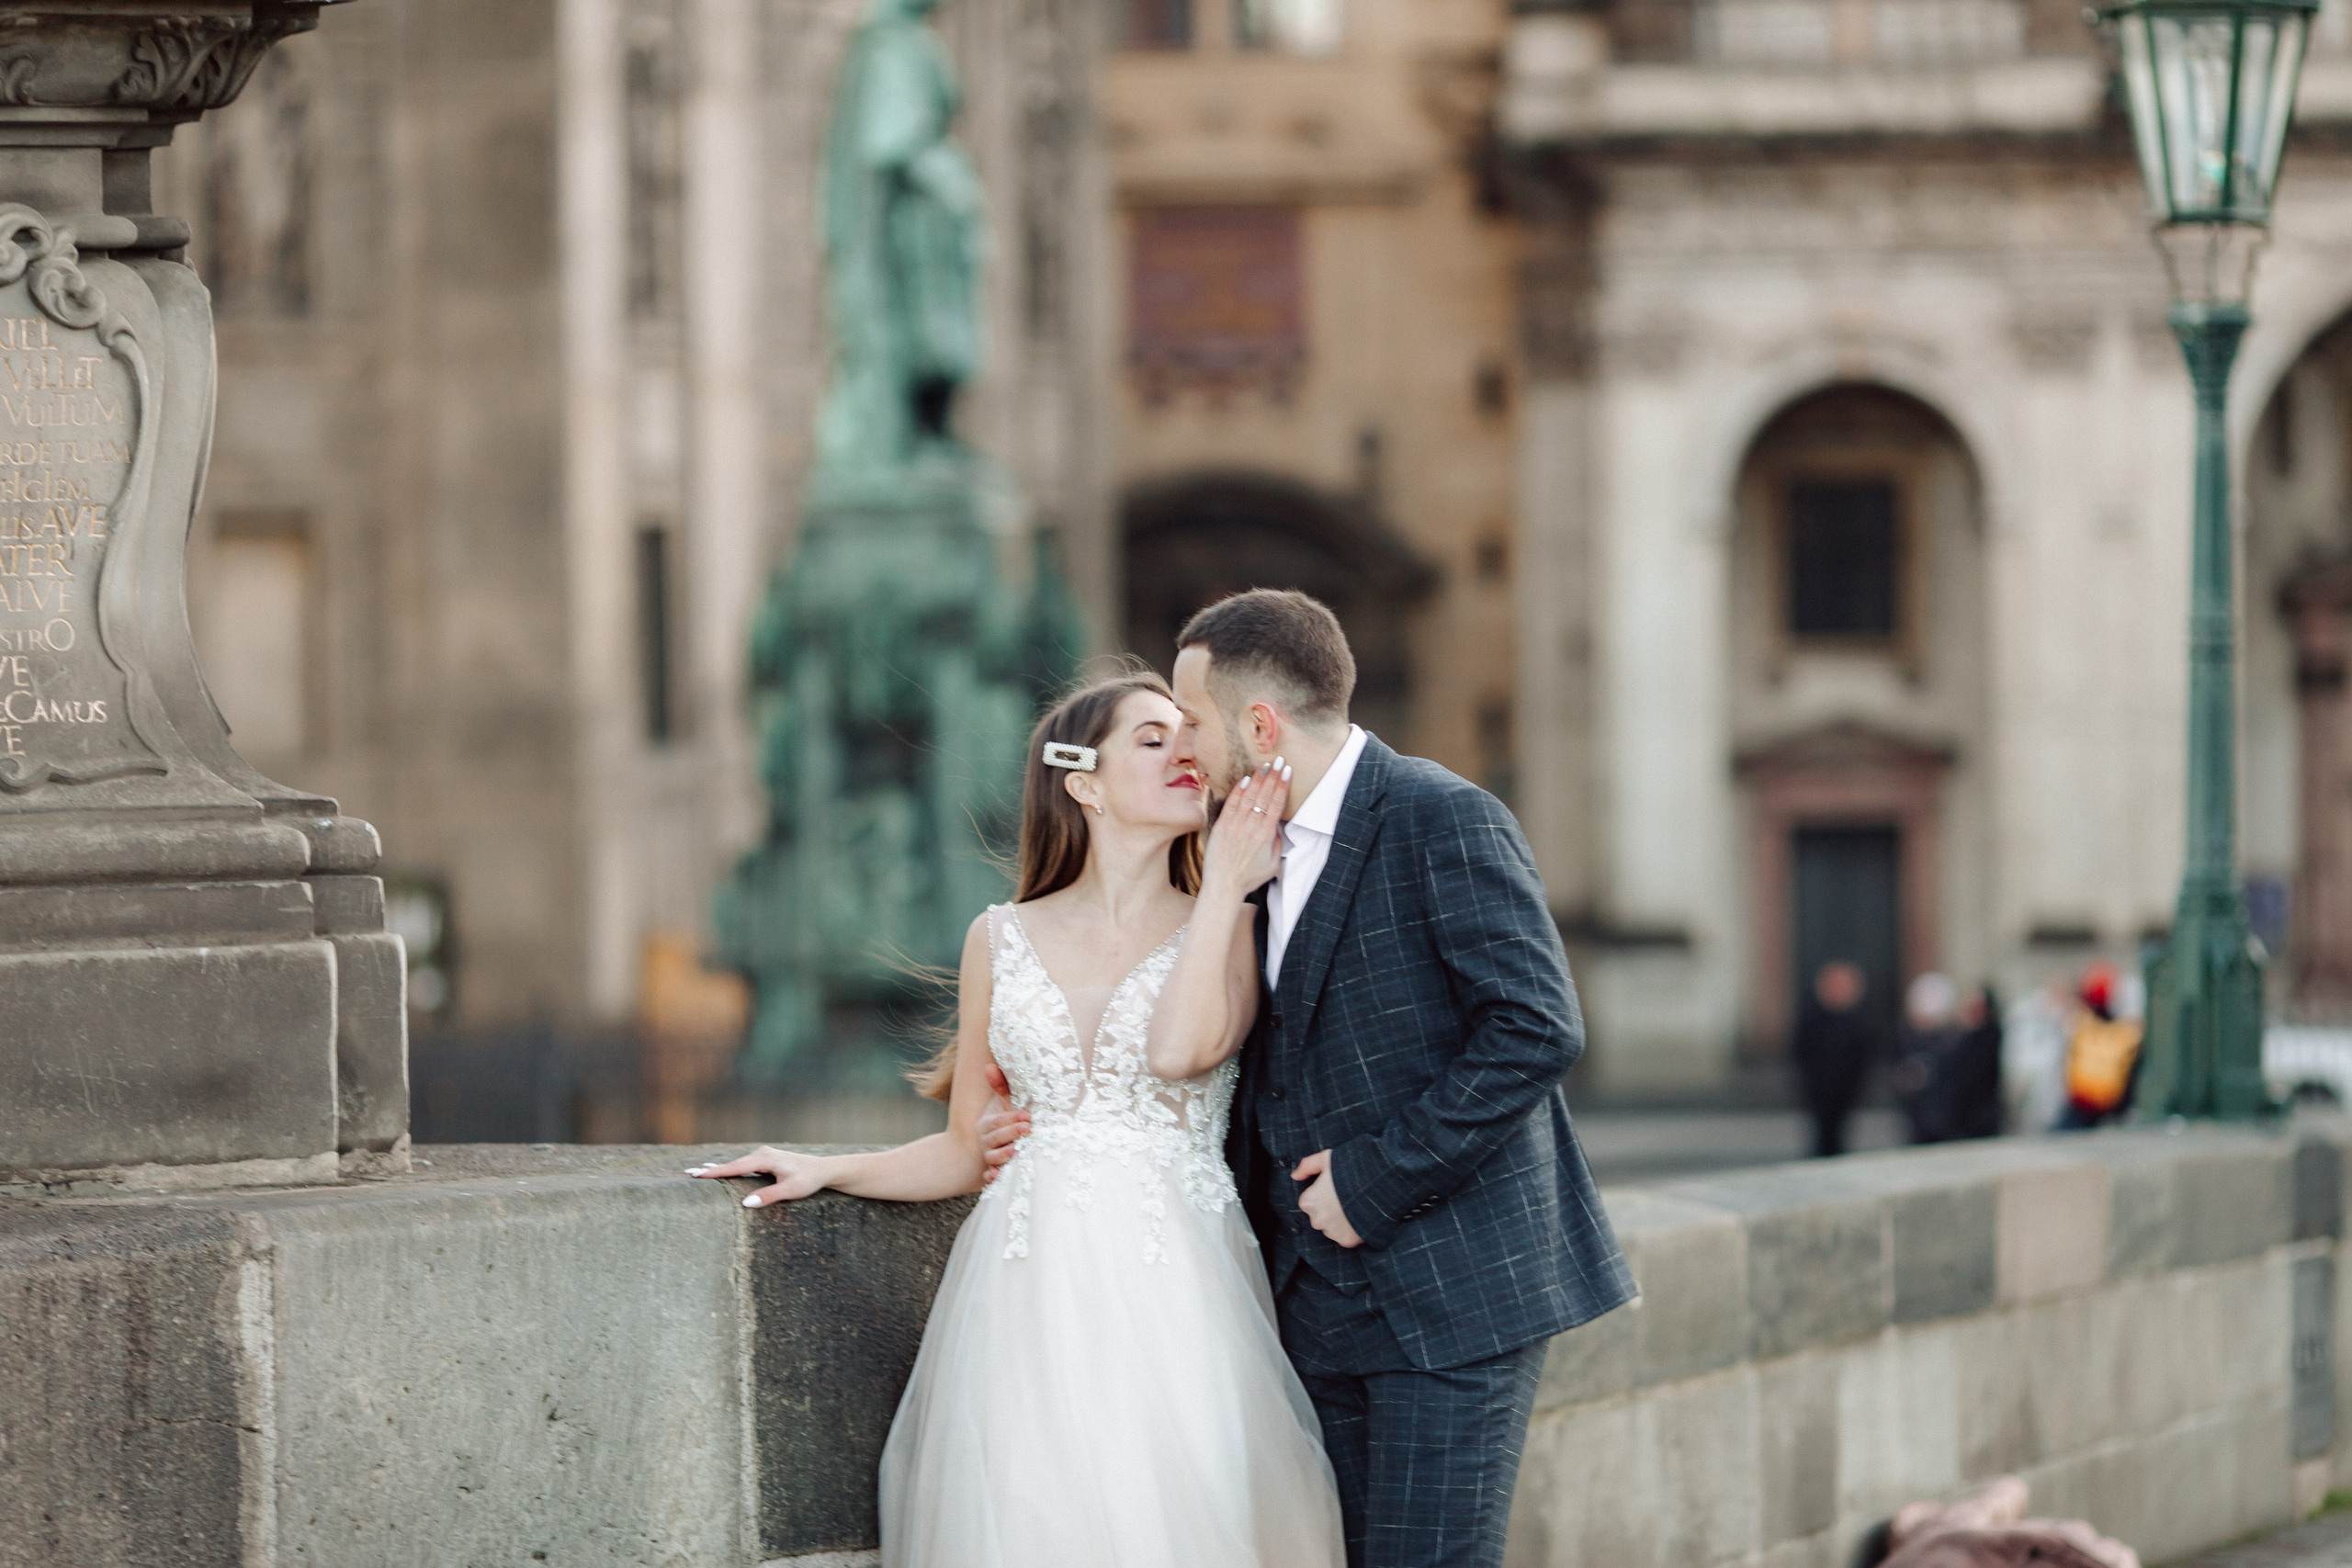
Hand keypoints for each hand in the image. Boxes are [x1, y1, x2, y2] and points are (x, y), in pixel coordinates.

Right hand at [686, 1145, 826, 1208]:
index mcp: (764, 1159)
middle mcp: (762, 1154)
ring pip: (736, 1164)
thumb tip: (745, 1204)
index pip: (734, 1167)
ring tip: (698, 1173)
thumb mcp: (790, 1190)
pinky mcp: (766, 1161)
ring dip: (718, 1168)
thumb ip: (768, 1197)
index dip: (715, 1172)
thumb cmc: (808, 1180)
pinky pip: (743, 1165)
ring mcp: (763, 1156)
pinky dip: (730, 1168)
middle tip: (688, 1174)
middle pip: (732, 1164)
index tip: (697, 1175)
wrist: (824, 1170)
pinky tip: (719, 1169)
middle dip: (711, 1170)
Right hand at [975, 1063, 1028, 1185]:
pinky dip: (992, 1177)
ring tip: (1016, 1150)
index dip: (1011, 1117)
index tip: (1027, 1115)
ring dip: (1003, 1155)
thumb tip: (989, 1065)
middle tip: (1028, 1128)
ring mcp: (989, 1156)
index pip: (998, 1120)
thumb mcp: (1000, 1104)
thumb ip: (1000, 1086)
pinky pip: (989, 1177)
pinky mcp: (993, 1171)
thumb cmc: (1001, 1121)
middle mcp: (986, 1140)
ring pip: (992, 1157)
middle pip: (996, 1138)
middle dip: (1011, 1132)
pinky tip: (996, 1176)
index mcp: (987, 1123)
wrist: (986, 1148)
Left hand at [1204, 758, 1290, 896]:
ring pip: (1248, 796)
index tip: (1287, 771)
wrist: (1224, 885)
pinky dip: (1238, 790)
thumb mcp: (1274, 864)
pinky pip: (1231, 804)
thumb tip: (1277, 826)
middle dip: (1273, 776)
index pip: (1276, 804)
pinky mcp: (1221, 826)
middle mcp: (1251, 827)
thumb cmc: (1250, 877)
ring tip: (1264, 765)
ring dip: (1258, 779)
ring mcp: (1235, 825)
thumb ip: (1277, 843)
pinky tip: (1245, 779)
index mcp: (1266, 835)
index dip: (1282, 785)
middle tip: (1279, 760)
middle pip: (1264, 796)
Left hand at [1291, 1149, 1360, 1248]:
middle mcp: (1316, 1220)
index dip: (1323, 1193)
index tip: (1335, 1187)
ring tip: (1355, 1205)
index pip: (1310, 1201)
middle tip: (1346, 1196)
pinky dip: (1351, 1230)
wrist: (1380, 1184)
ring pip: (1332, 1228)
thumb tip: (1295, 1176)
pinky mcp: (1347, 1241)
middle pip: (1320, 1216)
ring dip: (1340, 1221)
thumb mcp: (1326, 1158)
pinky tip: (1360, 1216)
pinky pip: (1345, 1236)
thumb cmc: (1351, 1169)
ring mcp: (1332, 1232)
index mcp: (1308, 1201)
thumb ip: (1307, 1166)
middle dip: (1330, 1209)